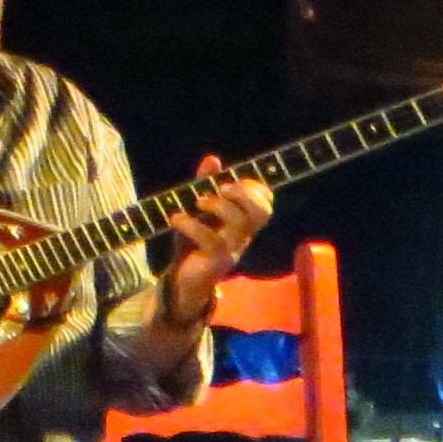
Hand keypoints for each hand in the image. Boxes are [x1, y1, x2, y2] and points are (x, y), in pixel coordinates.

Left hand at [154, 155, 274, 326]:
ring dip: (219, 206)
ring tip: (198, 202)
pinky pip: (211, 241)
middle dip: (244, 194)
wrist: (183, 282)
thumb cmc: (194, 244)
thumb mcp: (198, 212)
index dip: (255, 188)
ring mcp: (232, 250)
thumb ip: (205, 185)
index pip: (266, 204)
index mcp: (244, 224)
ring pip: (239, 224)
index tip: (231, 181)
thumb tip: (213, 159)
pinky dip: (191, 224)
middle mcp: (243, 237)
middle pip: (261, 213)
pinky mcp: (215, 262)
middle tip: (221, 189)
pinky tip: (177, 218)